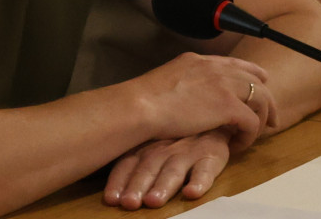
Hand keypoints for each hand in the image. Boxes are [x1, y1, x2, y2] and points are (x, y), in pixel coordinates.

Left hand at [104, 129, 231, 209]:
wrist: (210, 118)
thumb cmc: (174, 138)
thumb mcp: (150, 144)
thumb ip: (130, 164)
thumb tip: (109, 194)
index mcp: (145, 147)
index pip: (127, 164)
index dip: (118, 181)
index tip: (111, 199)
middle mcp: (163, 149)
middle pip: (148, 168)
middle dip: (137, 185)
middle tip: (129, 203)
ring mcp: (187, 152)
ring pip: (173, 170)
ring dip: (163, 185)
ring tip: (154, 201)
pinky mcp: (211, 155)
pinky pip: (205, 169)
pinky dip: (199, 181)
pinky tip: (192, 192)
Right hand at [132, 52, 275, 152]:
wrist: (141, 106)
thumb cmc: (144, 100)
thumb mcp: (167, 80)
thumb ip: (184, 83)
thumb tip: (185, 96)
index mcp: (200, 62)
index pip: (236, 64)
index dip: (252, 75)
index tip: (260, 84)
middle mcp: (216, 68)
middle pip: (255, 79)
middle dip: (267, 99)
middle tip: (271, 118)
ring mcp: (224, 85)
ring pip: (260, 98)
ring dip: (261, 119)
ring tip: (254, 135)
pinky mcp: (228, 106)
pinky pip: (252, 122)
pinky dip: (249, 136)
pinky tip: (238, 145)